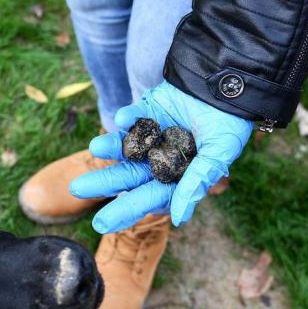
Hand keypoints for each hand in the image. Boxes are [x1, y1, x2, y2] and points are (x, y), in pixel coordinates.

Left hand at [69, 80, 253, 232]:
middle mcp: (159, 160)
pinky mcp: (147, 111)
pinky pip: (133, 118)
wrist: (231, 84)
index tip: (101, 224)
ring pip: (124, 147)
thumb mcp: (219, 153)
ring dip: (109, 148)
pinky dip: (127, 118)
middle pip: (127, 176)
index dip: (125, 210)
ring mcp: (151, 136)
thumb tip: (180, 218)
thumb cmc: (230, 124)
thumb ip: (197, 181)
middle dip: (103, 183)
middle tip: (77, 189)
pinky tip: (121, 118)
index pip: (147, 197)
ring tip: (95, 148)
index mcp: (175, 176)